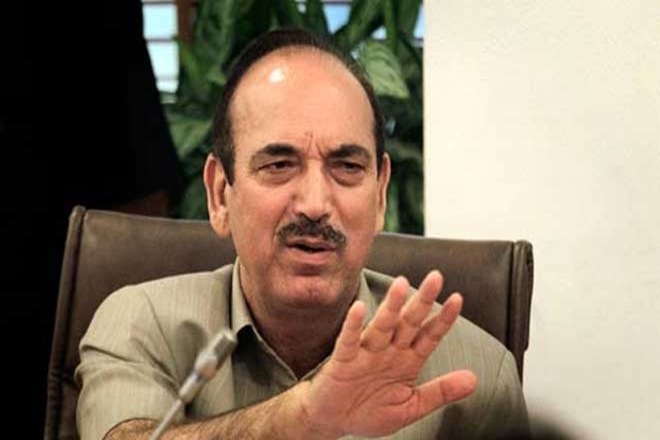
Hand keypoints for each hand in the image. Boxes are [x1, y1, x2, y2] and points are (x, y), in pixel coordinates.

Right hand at [299, 271, 476, 437]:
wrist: (333, 422)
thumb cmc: (369, 411)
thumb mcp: (411, 406)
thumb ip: (441, 392)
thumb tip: (473, 380)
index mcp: (407, 360)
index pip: (429, 335)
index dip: (443, 319)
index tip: (457, 299)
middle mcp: (388, 351)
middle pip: (408, 322)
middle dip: (422, 301)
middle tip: (436, 278)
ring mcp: (366, 354)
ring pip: (382, 325)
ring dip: (392, 306)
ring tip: (402, 284)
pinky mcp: (343, 361)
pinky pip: (349, 341)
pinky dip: (354, 325)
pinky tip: (360, 309)